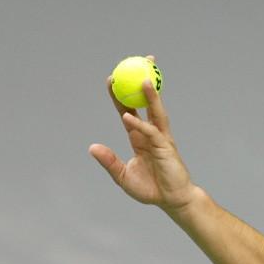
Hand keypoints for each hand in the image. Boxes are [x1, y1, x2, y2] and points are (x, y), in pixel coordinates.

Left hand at [88, 56, 199, 212]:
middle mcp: (151, 133)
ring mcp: (161, 139)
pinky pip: (151, 133)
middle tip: (138, 62)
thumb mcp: (123, 176)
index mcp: (139, 138)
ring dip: (150, 95)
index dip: (120, 95)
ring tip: (144, 79)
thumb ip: (109, 161)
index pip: (129, 110)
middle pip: (147, 103)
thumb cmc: (151, 189)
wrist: (171, 201)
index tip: (111, 79)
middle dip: (143, 82)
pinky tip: (127, 118)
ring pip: (155, 112)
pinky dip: (139, 125)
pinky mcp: (166, 148)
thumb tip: (92, 147)